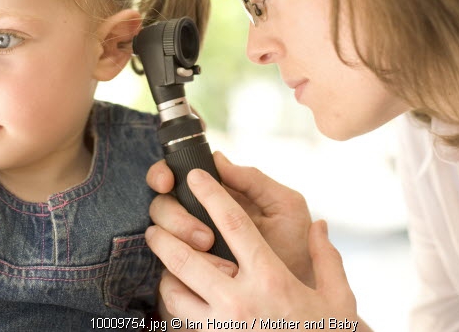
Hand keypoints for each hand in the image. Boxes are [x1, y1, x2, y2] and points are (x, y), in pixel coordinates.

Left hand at [145, 168, 368, 328]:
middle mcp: (240, 301)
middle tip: (154, 227)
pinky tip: (179, 298)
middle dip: (164, 237)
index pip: (233, 224)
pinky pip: (181, 323)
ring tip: (165, 266)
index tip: (196, 176)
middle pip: (186, 259)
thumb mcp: (339, 298)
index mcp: (270, 278)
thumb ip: (327, 258)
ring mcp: (223, 327)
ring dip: (166, 276)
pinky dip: (174, 307)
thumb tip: (321, 226)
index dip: (211, 195)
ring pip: (174, 294)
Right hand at [147, 151, 313, 284]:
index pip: (175, 175)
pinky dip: (178, 273)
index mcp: (218, 195)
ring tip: (210, 254)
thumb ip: (255, 180)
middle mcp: (196, 218)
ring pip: (159, 234)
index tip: (168, 183)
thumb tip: (218, 159)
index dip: (163, 175)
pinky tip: (205, 279)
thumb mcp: (284, 207)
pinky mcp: (184, 280)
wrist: (299, 298)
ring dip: (180, 241)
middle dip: (176, 216)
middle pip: (161, 205)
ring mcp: (187, 248)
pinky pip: (164, 273)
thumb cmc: (294, 247)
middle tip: (206, 238)